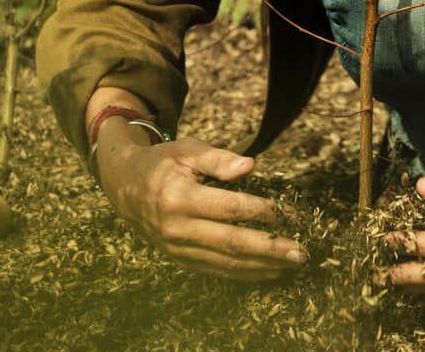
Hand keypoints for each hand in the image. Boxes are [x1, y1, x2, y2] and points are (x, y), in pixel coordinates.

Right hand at [95, 128, 306, 280]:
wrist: (124, 186)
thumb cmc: (162, 163)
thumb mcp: (187, 150)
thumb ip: (218, 158)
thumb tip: (251, 167)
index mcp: (180, 197)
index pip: (229, 208)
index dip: (260, 211)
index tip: (285, 212)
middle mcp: (177, 227)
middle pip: (232, 242)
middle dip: (269, 248)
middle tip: (300, 252)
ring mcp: (177, 248)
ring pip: (226, 262)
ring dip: (262, 265)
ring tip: (291, 264)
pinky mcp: (179, 259)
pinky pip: (216, 270)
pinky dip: (243, 273)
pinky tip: (267, 272)